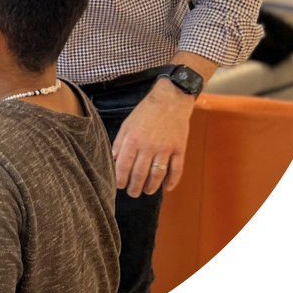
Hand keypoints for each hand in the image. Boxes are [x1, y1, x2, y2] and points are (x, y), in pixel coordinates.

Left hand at [111, 80, 193, 195]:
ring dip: (151, 187)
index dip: (120, 179)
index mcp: (133, 140)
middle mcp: (149, 146)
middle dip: (134, 187)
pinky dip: (172, 181)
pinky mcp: (179, 149)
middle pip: (139, 174)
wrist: (171, 99)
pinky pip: (176, 170)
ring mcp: (165, 149)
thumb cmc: (146, 111)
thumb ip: (119, 141)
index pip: (123, 165)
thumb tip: (113, 158)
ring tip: (146, 191)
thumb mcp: (127, 123)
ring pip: (157, 175)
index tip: (119, 185)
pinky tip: (167, 188)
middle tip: (132, 193)